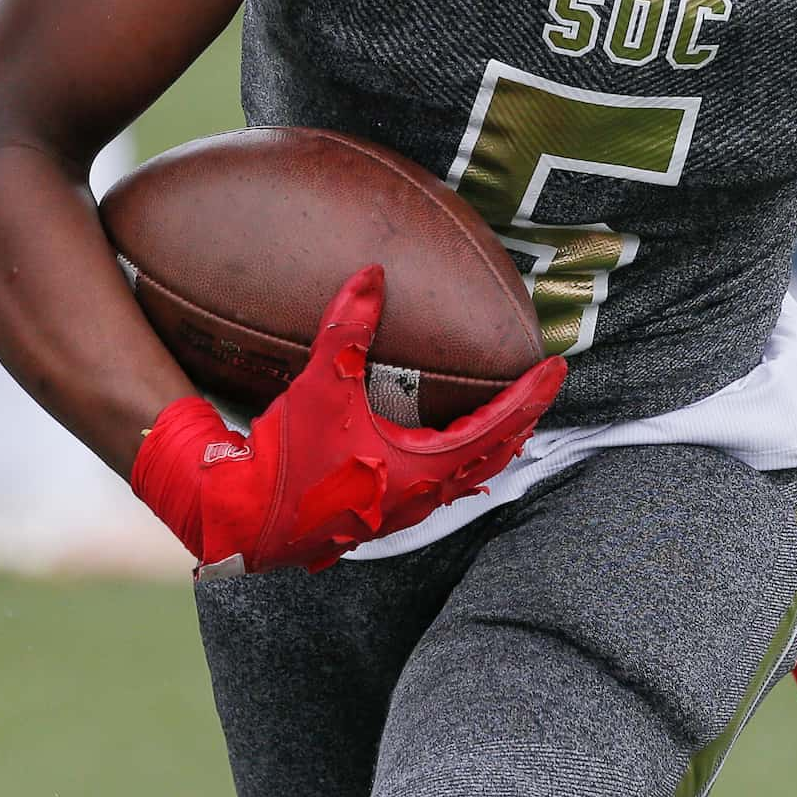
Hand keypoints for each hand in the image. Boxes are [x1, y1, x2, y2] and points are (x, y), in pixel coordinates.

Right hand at [131, 265, 565, 575]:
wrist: (239, 521)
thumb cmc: (285, 462)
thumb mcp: (319, 388)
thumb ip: (347, 330)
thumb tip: (371, 275)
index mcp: (422, 469)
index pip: (498, 427)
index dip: (531, 395)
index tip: (557, 368)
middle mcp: (420, 497)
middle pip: (492, 457)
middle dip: (519, 422)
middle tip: (538, 390)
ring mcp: (399, 512)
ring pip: (466, 477)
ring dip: (489, 445)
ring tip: (501, 416)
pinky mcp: (374, 516)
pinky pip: (435, 487)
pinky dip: (453, 460)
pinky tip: (436, 446)